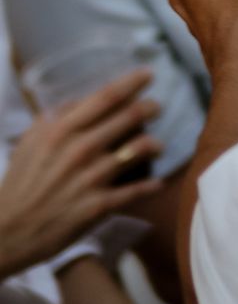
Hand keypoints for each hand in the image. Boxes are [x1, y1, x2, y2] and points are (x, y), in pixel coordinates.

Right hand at [0, 73, 162, 278]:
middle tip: (157, 108)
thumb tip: (86, 99)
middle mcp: (80, 149)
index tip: (149, 73)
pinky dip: (151, 185)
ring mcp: (92, 177)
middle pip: (131, 116)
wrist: (7, 230)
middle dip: (151, 108)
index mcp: (62, 130)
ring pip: (141, 148)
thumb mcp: (32, 140)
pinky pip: (137, 190)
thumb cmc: (21, 182)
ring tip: (157, 145)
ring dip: (155, 144)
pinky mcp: (99, 206)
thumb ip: (58, 116)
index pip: (107, 97)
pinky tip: (157, 182)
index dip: (133, 82)